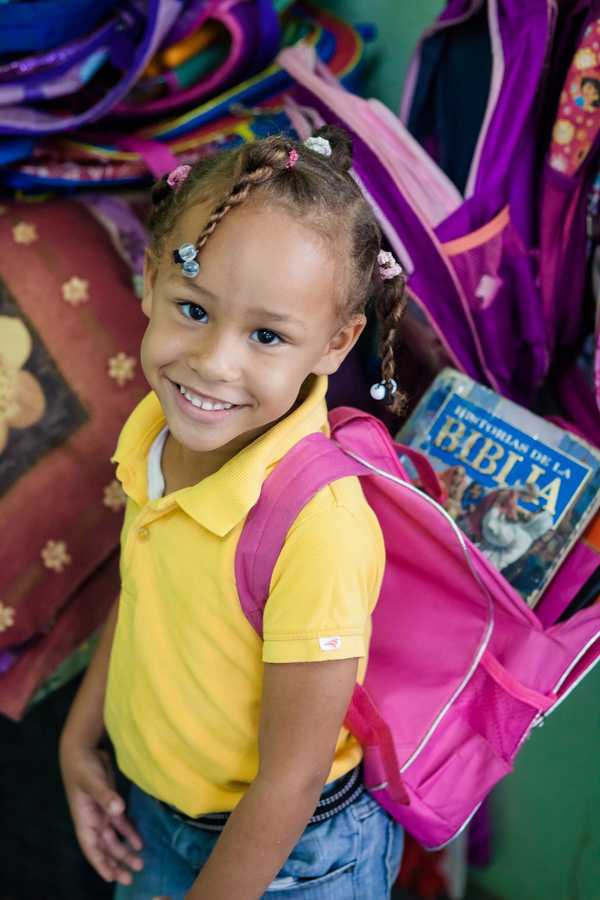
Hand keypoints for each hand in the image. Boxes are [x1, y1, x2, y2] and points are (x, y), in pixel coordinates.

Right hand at [60, 742, 143, 885]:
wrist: (83, 748)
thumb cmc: (83, 766)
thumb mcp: (92, 780)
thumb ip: (105, 795)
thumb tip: (118, 809)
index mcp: (84, 818)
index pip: (92, 847)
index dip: (101, 863)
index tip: (111, 878)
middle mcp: (93, 819)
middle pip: (105, 847)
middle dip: (116, 862)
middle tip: (131, 877)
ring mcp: (102, 812)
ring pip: (114, 838)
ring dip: (124, 851)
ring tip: (139, 864)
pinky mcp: (111, 802)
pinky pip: (121, 824)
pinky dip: (129, 833)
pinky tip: (139, 843)